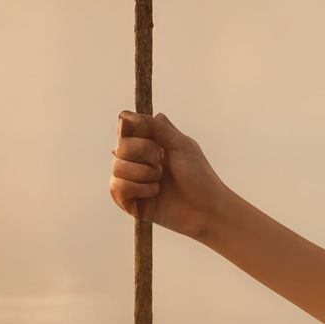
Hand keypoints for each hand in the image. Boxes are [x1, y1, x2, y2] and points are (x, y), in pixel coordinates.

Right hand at [109, 109, 229, 243]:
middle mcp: (136, 160)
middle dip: (144, 152)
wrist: (207, 208)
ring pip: (118, 167)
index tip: (152, 137)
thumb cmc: (198, 176)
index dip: (134, 130)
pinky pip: (117, 187)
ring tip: (161, 182)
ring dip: (144, 173)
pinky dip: (139, 188)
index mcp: (148, 143)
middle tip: (162, 162)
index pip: (125, 128)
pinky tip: (155, 193)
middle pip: (120, 146)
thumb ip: (155, 127)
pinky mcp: (128, 201)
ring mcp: (131, 181)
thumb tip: (125, 115)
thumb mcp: (180, 143)